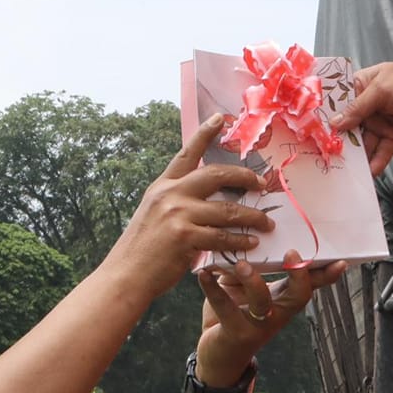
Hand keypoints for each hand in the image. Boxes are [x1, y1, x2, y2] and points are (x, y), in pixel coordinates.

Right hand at [106, 114, 275, 300]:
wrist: (126, 275)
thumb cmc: (142, 249)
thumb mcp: (154, 213)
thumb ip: (177, 201)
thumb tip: (208, 199)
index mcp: (162, 186)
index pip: (187, 153)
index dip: (204, 133)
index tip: (221, 118)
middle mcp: (170, 194)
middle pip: (216, 174)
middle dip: (244, 177)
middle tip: (261, 183)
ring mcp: (178, 214)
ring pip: (227, 210)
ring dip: (252, 217)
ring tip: (266, 223)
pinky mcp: (186, 237)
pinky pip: (223, 236)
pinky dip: (241, 241)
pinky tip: (251, 244)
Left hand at [193, 250, 346, 382]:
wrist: (218, 357)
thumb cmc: (232, 315)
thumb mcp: (242, 288)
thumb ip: (247, 266)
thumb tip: (243, 233)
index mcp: (281, 300)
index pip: (309, 286)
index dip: (326, 275)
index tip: (340, 261)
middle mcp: (275, 313)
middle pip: (297, 297)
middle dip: (299, 277)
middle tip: (293, 254)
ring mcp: (257, 325)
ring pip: (263, 304)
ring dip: (254, 283)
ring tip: (242, 264)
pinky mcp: (235, 333)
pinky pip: (226, 309)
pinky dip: (213, 290)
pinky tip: (204, 274)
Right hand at [335, 59, 392, 176]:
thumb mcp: (382, 89)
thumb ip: (358, 107)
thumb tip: (336, 122)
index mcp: (358, 89)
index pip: (335, 105)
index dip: (324, 118)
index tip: (311, 133)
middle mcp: (366, 109)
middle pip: (346, 129)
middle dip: (337, 142)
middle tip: (327, 157)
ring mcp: (379, 124)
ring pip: (363, 144)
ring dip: (355, 156)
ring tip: (346, 170)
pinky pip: (381, 153)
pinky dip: (376, 163)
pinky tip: (370, 172)